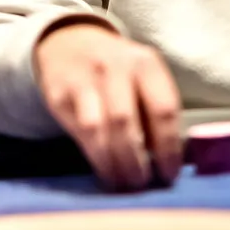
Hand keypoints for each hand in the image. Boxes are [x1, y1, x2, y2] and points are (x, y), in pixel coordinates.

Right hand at [33, 23, 181, 190]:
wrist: (69, 44)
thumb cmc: (119, 72)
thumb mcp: (144, 78)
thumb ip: (156, 111)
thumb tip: (169, 159)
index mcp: (147, 64)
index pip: (163, 109)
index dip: (168, 147)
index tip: (169, 174)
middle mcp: (115, 68)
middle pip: (126, 121)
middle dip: (135, 160)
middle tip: (142, 184)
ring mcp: (84, 80)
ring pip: (99, 129)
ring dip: (112, 163)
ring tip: (122, 184)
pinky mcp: (59, 95)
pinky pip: (78, 132)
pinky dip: (94, 157)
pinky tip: (104, 171)